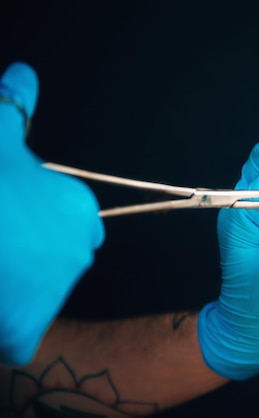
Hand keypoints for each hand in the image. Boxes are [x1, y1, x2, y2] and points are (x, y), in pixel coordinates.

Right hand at [0, 62, 104, 365]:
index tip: (6, 227)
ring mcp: (57, 289)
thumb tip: (26, 74)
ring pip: (37, 296)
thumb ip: (13, 107)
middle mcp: (80, 247)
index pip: (66, 224)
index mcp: (77, 206)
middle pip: (54, 261)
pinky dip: (3, 331)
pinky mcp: (27, 328)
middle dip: (26, 258)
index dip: (30, 229)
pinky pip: (19, 338)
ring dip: (12, 290)